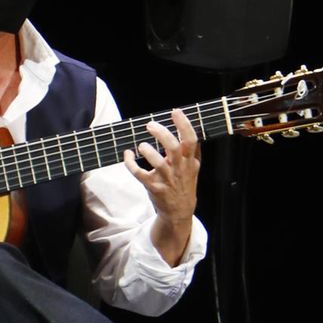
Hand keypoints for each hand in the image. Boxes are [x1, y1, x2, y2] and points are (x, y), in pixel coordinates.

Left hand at [124, 109, 200, 224]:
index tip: (175, 112)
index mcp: (189, 161)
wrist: (179, 211)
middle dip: (162, 134)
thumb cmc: (184, 184)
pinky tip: (127, 154)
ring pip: (158, 163)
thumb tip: (193, 129)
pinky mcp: (153, 187)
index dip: (184, 124)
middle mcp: (179, 169)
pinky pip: (139, 174)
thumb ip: (193, 150)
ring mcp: (166, 179)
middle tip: (150, 125)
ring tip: (141, 145)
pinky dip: (130, 163)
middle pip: (173, 148)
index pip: (191, 140)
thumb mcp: (194, 168)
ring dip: (148, 151)